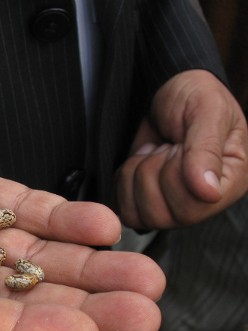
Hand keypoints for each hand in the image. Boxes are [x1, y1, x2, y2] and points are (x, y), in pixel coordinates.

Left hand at [116, 70, 247, 229]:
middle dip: (153, 172)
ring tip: (153, 153)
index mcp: (230, 182)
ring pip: (143, 216)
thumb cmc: (192, 96)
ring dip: (137, 176)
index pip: (194, 205)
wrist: (163, 92)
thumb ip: (206, 148)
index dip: (175, 174)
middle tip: (165, 147)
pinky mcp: (145, 203)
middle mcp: (203, 202)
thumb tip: (208, 192)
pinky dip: (123, 183)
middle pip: (165, 215)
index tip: (180, 144)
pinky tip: (139, 162)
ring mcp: (173, 206)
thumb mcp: (206, 110)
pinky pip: (125, 211)